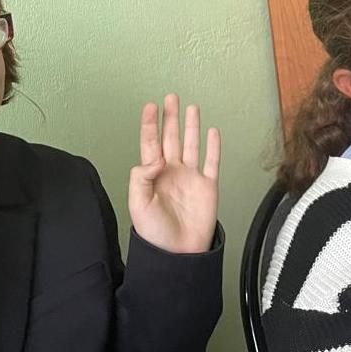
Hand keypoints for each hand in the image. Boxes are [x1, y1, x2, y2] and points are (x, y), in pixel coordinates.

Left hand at [128, 94, 220, 253]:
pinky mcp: (208, 186)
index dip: (150, 125)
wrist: (179, 253)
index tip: (150, 107)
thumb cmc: (156, 234)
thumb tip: (154, 158)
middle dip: (170, 117)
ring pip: (191, 144)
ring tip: (191, 107)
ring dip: (190, 126)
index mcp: (153, 175)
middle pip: (171, 138)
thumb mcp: (138, 205)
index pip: (151, 143)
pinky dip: (213, 146)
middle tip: (171, 97)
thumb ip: (140, 178)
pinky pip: (212, 161)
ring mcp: (191, 178)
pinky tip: (212, 132)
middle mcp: (172, 172)